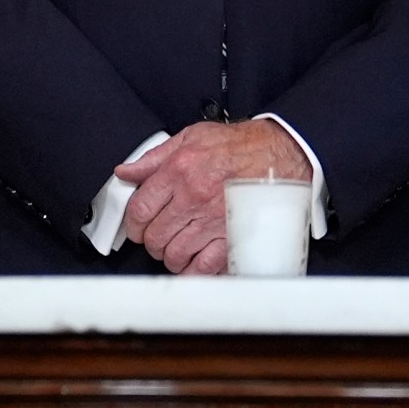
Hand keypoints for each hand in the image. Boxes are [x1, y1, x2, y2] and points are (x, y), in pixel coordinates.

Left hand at [115, 119, 310, 274]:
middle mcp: (193, 197)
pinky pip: (203, 267)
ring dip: (170, 257)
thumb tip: (126, 172)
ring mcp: (212, 220)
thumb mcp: (192, 136)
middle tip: (158, 237)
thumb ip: (155, 157)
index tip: (137, 226)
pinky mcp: (231, 237)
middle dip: (151, 241)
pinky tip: (194, 263)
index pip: (139, 209)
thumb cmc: (241, 145)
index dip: (133, 224)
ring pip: (174, 255)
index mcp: (179, 170)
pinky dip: (194, 271)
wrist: (281, 152)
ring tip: (176, 248)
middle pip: (154, 236)